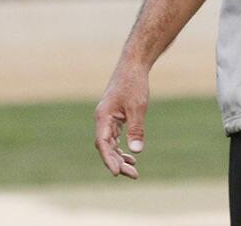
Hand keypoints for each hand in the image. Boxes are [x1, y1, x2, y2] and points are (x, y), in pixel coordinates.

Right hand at [94, 63, 150, 179]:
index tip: (116, 173)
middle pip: (106, 147)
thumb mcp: (138, 107)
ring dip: (119, 157)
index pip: (103, 144)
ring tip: (133, 169)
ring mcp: (107, 118)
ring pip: (110, 144)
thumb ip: (136, 129)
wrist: (133, 66)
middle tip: (133, 175)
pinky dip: (121, 147)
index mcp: (103, 117)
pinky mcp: (114, 117)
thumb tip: (137, 151)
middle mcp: (102, 119)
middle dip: (117, 162)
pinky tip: (131, 156)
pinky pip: (114, 137)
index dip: (109, 160)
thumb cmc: (134, 84)